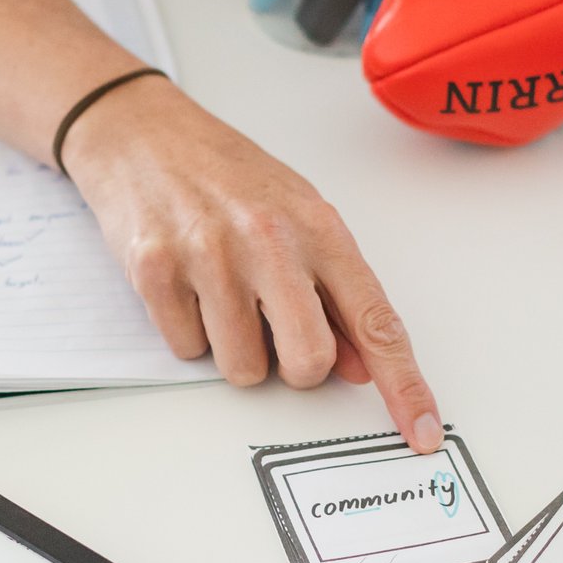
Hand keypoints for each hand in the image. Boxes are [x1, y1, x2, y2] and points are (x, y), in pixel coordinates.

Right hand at [64, 75, 443, 451]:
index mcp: (317, 227)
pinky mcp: (155, 269)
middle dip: (294, 366)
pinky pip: (186, 350)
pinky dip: (188, 330)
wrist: (141, 131)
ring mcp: (210, 255)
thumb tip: (361, 365)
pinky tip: (185, 283)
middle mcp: (269, 240)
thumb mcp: (296, 214)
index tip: (422, 430)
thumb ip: (333, 290)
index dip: (403, 383)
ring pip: (243, 368)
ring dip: (234, 348)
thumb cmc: (225, 174)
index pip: (375, 320)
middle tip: (274, 327)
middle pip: (309, 362)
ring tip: (220, 291)